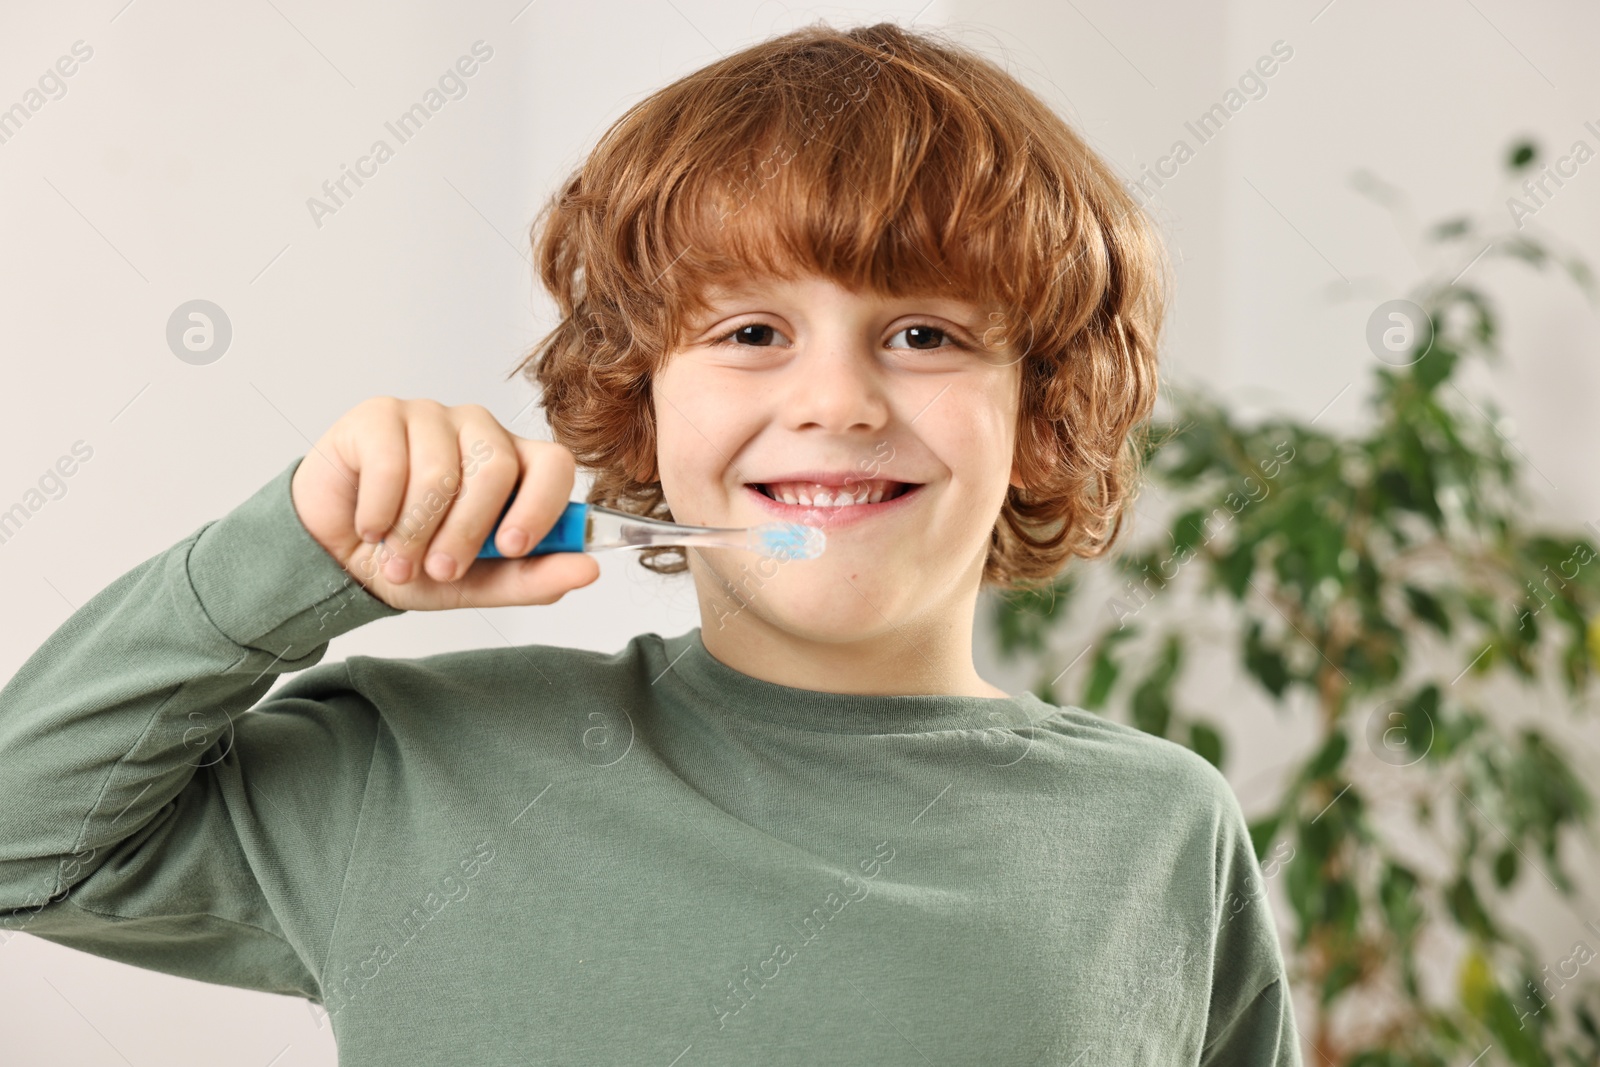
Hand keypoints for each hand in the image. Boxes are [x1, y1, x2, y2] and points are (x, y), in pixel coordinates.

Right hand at [289, 397, 599, 610]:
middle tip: (440, 570)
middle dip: (466, 532)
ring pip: (441, 470)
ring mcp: (431, 416)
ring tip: (399, 560)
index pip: (554, 463)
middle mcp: (480, 432)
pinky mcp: (381, 414)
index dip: (540, 505)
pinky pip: (391, 463)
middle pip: (496, 467)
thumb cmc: (414, 562)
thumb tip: (589, 571)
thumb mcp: (476, 586)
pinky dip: (379, 513)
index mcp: (517, 466)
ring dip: (415, 532)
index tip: (512, 547)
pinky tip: (370, 527)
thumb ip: (533, 579)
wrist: (337, 557)